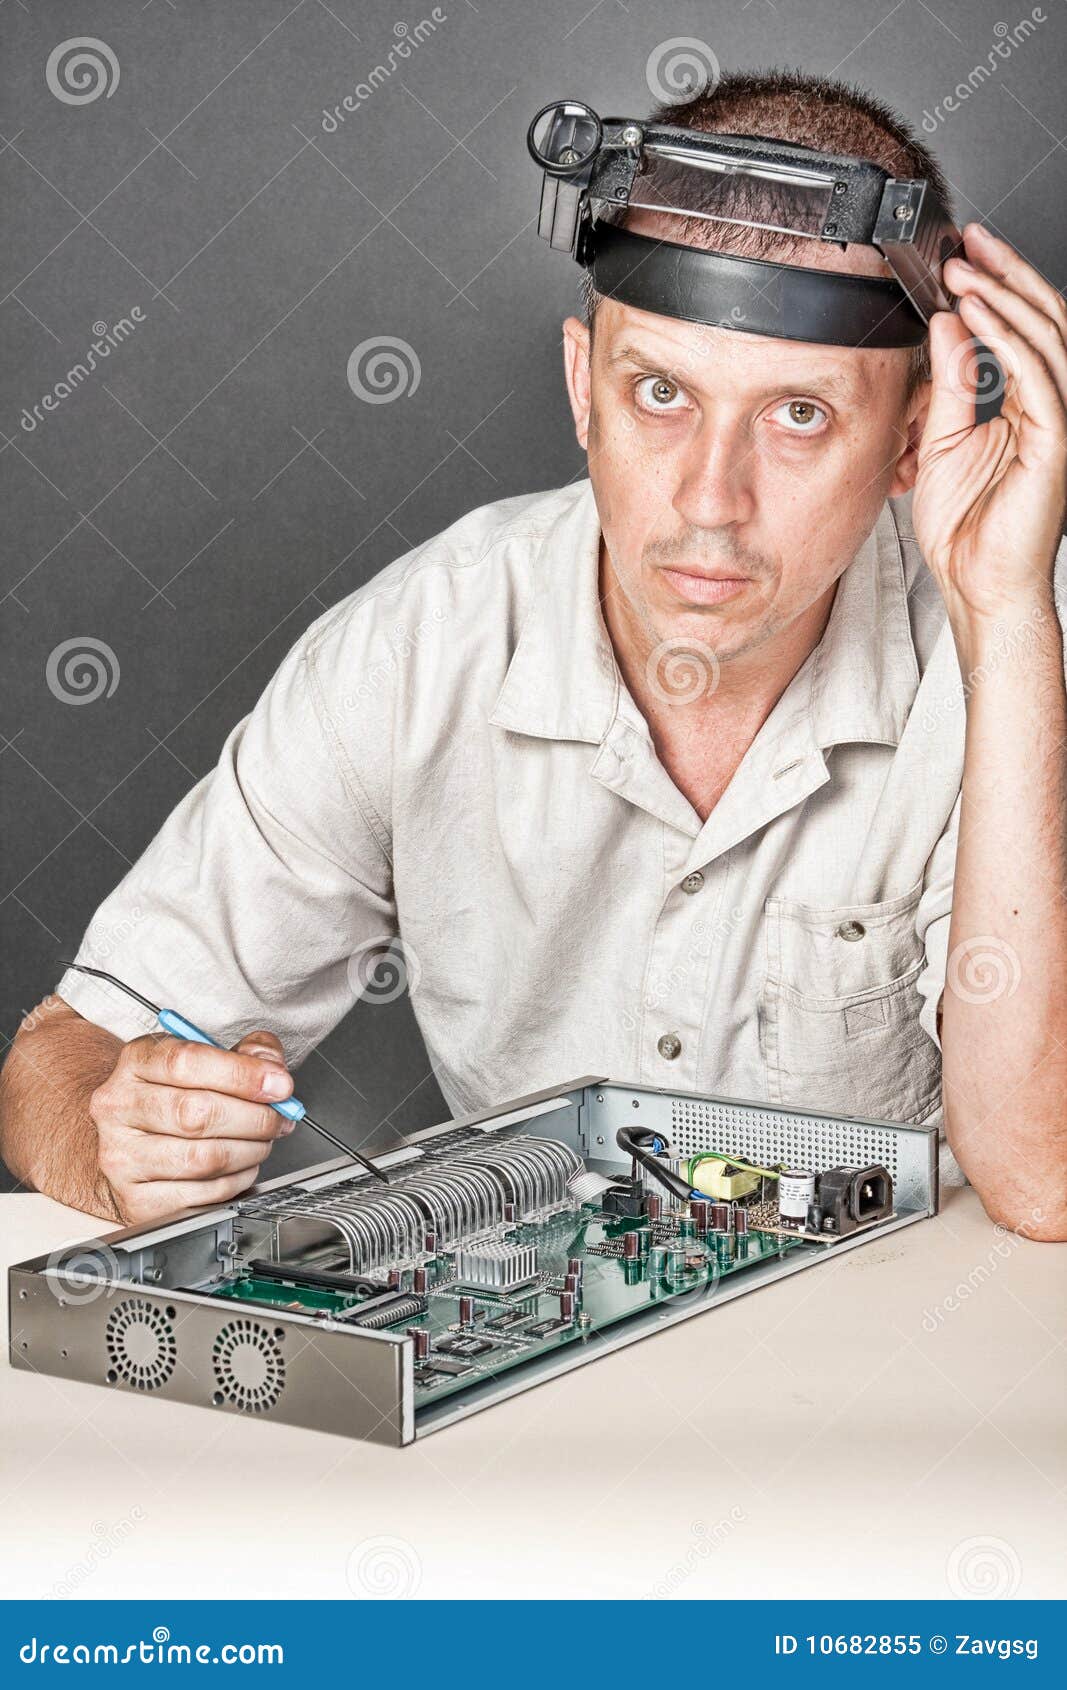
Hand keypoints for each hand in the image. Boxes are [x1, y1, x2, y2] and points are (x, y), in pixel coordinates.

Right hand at [90, 1028, 294, 1223]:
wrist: (129, 1138)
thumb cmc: (176, 1094)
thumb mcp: (207, 1057)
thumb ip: (248, 1053)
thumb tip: (273, 1071)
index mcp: (137, 1062)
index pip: (186, 1062)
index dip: (242, 1074)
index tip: (279, 1085)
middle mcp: (120, 1107)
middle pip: (197, 1114)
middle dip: (255, 1118)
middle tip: (279, 1118)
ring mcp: (123, 1157)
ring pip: (203, 1159)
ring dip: (251, 1151)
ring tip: (261, 1141)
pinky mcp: (137, 1200)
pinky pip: (203, 1195)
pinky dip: (237, 1181)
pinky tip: (241, 1166)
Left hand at [911, 222, 1066, 625]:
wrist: (976, 584)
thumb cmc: (965, 530)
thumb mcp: (943, 438)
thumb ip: (950, 380)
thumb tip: (950, 322)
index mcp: (1026, 404)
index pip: (1021, 331)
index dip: (997, 288)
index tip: (961, 257)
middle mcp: (1049, 406)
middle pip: (1042, 321)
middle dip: (1007, 274)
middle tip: (968, 241)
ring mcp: (1057, 420)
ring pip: (1044, 337)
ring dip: (1004, 295)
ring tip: (966, 268)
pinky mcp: (1054, 439)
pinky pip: (1034, 375)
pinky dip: (1005, 337)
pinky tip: (976, 312)